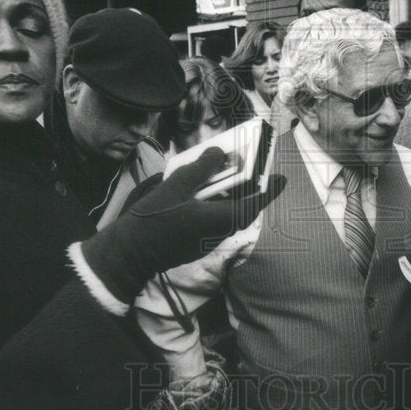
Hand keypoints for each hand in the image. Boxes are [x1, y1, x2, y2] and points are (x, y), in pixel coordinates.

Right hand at [77, 147, 284, 309]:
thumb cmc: (151, 219)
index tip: (282, 179)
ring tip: (222, 175)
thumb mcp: (175, 186)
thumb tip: (219, 155)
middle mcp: (216, 234)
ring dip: (229, 197)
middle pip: (241, 209)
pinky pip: (213, 222)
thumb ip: (200, 169)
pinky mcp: (195, 245)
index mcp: (217, 220)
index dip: (270, 191)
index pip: (253, 204)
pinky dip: (215, 206)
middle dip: (248, 189)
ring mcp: (206, 242)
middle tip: (250, 169)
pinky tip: (201, 192)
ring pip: (227, 216)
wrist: (127, 254)